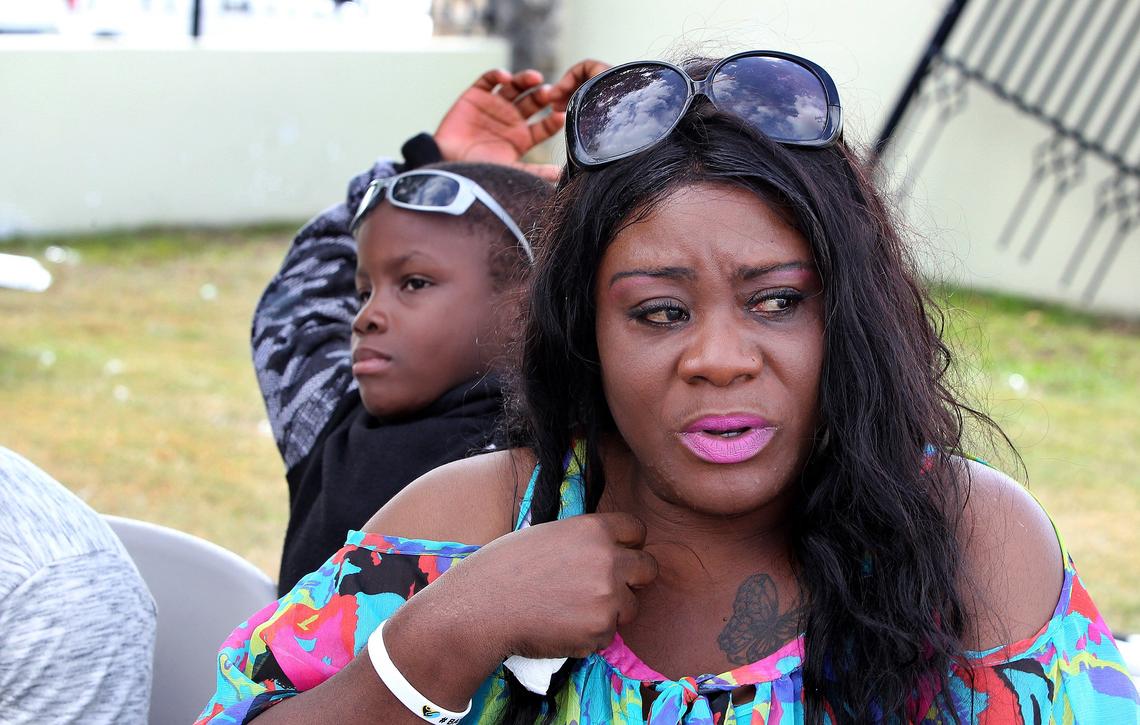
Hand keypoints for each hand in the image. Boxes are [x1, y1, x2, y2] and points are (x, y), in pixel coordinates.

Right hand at [411, 512, 657, 661]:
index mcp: (594, 529)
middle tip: (605, 588)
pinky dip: (592, 635)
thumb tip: (608, 548)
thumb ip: (584, 541)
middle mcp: (608, 559)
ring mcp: (608, 596)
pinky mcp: (600, 630)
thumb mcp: (549, 535)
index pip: (637, 531)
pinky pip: (610, 634)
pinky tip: (562, 627)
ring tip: (572, 610)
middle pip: (648, 568)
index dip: (628, 544)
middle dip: (632, 579)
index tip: (618, 554)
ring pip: (632, 606)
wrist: (481, 607)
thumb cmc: (505, 567)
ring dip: (612, 610)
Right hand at [434, 60, 609, 180]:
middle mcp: (512, 119)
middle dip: (542, 96)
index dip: (552, 120)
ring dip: (525, 80)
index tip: (561, 116)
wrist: (446, 163)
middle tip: (549, 93)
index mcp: (523, 137)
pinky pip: (489, 80)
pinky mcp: (477, 94)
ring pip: (515, 87)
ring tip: (535, 78)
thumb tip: (560, 175)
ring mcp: (495, 105)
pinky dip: (497, 75)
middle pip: (533, 102)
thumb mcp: (509, 171)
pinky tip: (505, 76)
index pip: (544, 125)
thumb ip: (534, 171)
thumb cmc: (477, 170)